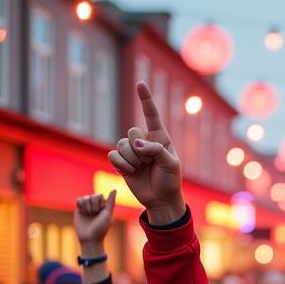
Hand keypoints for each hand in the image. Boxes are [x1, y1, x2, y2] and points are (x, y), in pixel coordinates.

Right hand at [74, 191, 114, 253]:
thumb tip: (114, 189)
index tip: (100, 211)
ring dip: (87, 205)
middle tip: (94, 213)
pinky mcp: (79, 210)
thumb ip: (111, 202)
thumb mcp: (108, 214)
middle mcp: (96, 206)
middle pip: (92, 195)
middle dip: (93, 204)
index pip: (100, 195)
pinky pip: (78, 200)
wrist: (89, 238)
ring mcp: (87, 208)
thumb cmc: (101, 228)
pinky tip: (82, 212)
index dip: (99, 202)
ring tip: (88, 214)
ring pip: (85, 197)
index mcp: (104, 207)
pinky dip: (81, 205)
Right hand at [109, 83, 183, 224]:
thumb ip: (157, 150)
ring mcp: (132, 151)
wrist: (161, 200)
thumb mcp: (171, 164)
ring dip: (132, 160)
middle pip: (132, 132)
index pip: (151, 115)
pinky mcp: (121, 162)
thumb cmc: (170, 181)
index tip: (141, 84)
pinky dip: (122, 165)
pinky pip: (113, 156)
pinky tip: (131, 172)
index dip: (146, 99)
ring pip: (121, 144)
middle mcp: (144, 141)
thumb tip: (137, 144)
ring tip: (142, 169)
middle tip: (150, 162)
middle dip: (141, 149)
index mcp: (160, 138)